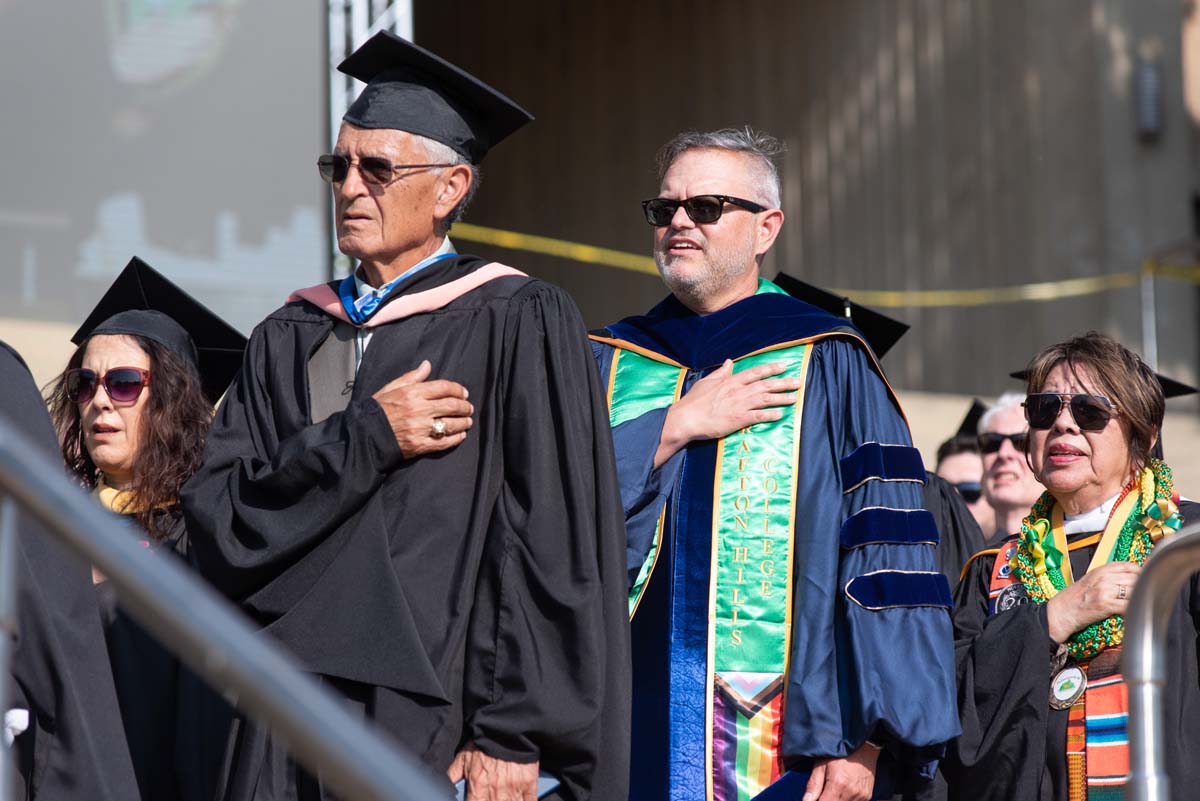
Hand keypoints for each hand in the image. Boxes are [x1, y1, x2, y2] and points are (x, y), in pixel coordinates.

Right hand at [372, 360, 472, 457]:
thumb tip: (427, 365)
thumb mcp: (392, 387)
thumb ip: (412, 376)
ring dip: (464, 422)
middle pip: (452, 405)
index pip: (444, 387)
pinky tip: (460, 436)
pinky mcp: (420, 445)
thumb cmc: (378, 409)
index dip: (458, 389)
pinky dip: (456, 439)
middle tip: (469, 407)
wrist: (366, 434)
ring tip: (468, 421)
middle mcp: (419, 409)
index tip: (464, 393)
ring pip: (451, 424)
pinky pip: (444, 442)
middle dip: (465, 406)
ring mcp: (420, 428)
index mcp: (413, 393)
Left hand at [447, 743, 538, 800]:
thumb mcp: (463, 757)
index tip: (479, 800)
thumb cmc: (484, 741)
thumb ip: (453, 776)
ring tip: (504, 798)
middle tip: (493, 798)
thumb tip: (445, 787)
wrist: (506, 726)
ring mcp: (513, 788)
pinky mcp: (528, 783)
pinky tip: (520, 799)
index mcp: (477, 786)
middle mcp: (495, 791)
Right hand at [655, 359, 799, 466]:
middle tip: (798, 382)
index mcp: (730, 381)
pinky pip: (758, 416)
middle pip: (765, 384)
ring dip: (781, 398)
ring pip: (765, 399)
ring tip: (794, 398)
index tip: (783, 366)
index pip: (755, 372)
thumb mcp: (706, 382)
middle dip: (783, 382)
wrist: (686, 419)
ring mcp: (739, 405)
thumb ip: (720, 372)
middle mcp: (738, 391)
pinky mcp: (738, 419)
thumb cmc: (693, 402)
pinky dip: (770, 415)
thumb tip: (728, 362)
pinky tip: (780, 414)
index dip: (771, 369)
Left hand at [803, 742, 879, 800]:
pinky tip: (842, 789)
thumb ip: (813, 785)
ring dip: (835, 800)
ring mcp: (862, 796)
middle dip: (826, 799)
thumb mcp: (822, 764)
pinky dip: (845, 799)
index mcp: (838, 785)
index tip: (814, 797)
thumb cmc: (840, 751)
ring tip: (832, 787)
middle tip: (823, 791)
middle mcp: (852, 793)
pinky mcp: (867, 796)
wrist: (864, 744)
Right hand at [1045, 561, 1141, 642]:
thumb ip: (1108, 578)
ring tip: (1142, 604)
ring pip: (1133, 591)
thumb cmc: (1074, 599)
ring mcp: (1104, 591)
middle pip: (1134, 578)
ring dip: (1141, 598)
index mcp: (1100, 570)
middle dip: (1143, 587)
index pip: (1128, 566)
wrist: (1060, 612)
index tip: (1145, 579)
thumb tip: (1129, 580)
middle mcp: (1103, 578)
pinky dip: (1134, 610)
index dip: (1140, 572)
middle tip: (1145, 595)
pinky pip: (1128, 606)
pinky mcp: (1105, 605)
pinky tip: (1135, 613)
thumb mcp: (1090, 581)